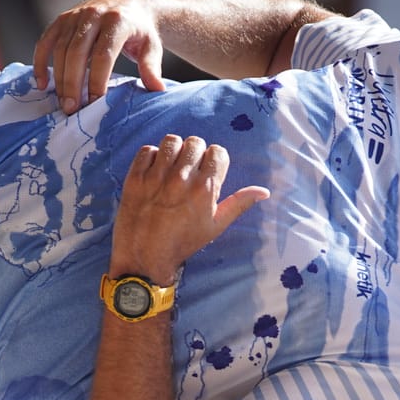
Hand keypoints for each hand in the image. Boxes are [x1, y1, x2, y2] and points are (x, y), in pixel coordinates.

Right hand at [33, 0, 166, 113]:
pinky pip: (46, 41)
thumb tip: (156, 89)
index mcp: (117, 21)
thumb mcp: (152, 46)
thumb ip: (151, 67)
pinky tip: (42, 83)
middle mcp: (94, 15)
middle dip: (72, 83)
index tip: (94, 103)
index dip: (96, 80)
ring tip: (63, 103)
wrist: (130, 2)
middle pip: (77, 52)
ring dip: (58, 78)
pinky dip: (40, 62)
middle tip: (71, 109)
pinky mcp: (62, 19)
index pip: (103, 55)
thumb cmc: (141, 30)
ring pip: (60, 49)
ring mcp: (75, 15)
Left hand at [110, 135, 267, 283]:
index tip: (208, 171)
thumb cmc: (183, 243)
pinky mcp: (135, 178)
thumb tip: (264, 191)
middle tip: (190, 169)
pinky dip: (152, 157)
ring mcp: (156, 177)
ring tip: (173, 166)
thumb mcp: (215, 226)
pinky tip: (155, 171)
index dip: (215, 160)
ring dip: (175, 151)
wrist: (145, 258)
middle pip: (196, 143)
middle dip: (196, 153)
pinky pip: (147, 151)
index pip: (218, 152)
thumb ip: (239, 203)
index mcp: (204, 190)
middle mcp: (181, 179)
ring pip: (172, 141)